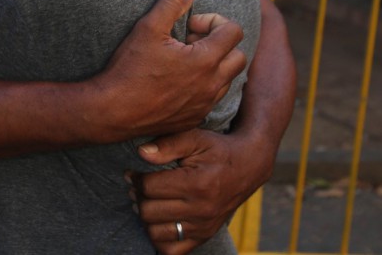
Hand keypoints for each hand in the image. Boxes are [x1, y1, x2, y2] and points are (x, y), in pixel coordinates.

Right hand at [93, 0, 245, 139]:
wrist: (112, 112)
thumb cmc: (130, 69)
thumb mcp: (148, 27)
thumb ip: (172, 3)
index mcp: (205, 60)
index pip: (234, 31)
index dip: (213, 21)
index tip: (189, 26)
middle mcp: (212, 85)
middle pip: (238, 57)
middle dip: (219, 44)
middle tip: (191, 42)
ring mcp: (205, 104)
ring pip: (227, 79)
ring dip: (214, 65)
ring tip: (184, 61)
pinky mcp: (195, 118)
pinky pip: (212, 98)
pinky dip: (204, 86)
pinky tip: (177, 81)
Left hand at [129, 128, 275, 253]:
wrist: (249, 166)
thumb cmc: (218, 149)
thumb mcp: (196, 137)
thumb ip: (167, 144)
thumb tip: (141, 153)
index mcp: (196, 184)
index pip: (149, 188)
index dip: (135, 178)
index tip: (132, 172)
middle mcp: (201, 210)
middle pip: (149, 211)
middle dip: (138, 197)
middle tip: (138, 187)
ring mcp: (203, 227)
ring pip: (156, 233)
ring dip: (146, 218)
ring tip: (147, 202)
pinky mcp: (205, 236)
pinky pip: (172, 251)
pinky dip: (160, 239)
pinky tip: (159, 221)